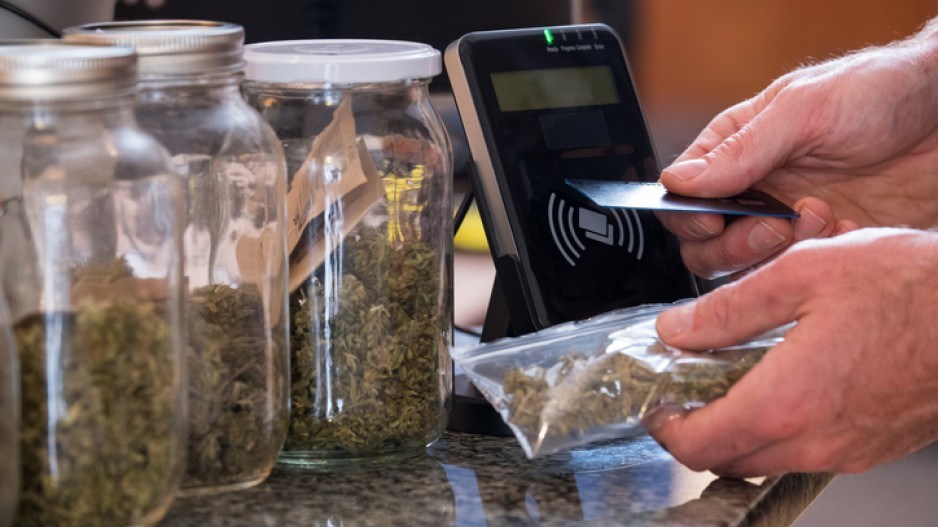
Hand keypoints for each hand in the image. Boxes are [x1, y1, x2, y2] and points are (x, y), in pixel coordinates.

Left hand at [646, 228, 937, 476]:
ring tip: (734, 382)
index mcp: (786, 401)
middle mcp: (814, 440)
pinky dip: (780, 429)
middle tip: (688, 391)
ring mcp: (847, 451)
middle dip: (698, 430)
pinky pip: (806, 451)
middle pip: (728, 459)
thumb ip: (727, 309)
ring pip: (767, 458)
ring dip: (739, 430)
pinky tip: (786, 384)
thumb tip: (676, 329)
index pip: (697, 444)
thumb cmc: (912, 288)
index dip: (665, 426)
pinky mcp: (872, 447)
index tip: (657, 403)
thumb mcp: (801, 273)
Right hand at [657, 30, 937, 278]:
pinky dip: (820, 259)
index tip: (716, 218)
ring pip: (747, 267)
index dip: (690, 216)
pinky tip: (848, 226)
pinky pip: (798, 273)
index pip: (682, 196)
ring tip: (822, 215)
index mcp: (734, 149)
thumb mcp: (804, 110)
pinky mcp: (823, 245)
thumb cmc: (879, 93)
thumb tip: (679, 181)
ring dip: (780, 252)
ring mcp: (786, 220)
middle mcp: (753, 189)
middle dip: (737, 243)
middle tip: (777, 225)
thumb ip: (740, 150)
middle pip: (705, 244)